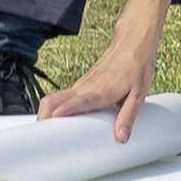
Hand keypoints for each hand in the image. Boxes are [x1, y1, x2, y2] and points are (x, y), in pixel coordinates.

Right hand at [40, 0, 171, 140]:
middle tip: (41, 136)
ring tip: (47, 132)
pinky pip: (64, 96)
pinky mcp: (82, 83)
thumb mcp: (138, 95)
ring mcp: (81, 85)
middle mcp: (84, 88)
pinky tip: (63, 119)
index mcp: (98, 92)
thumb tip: (121, 137)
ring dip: (47, 113)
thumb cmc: (136, 66)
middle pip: (52, 100)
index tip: (48, 125)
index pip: (72, 104)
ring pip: (54, 98)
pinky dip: (56, 107)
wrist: (133, 43)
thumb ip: (127, 117)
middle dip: (42, 117)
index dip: (58, 114)